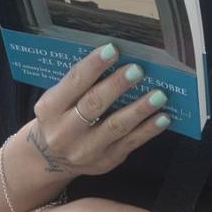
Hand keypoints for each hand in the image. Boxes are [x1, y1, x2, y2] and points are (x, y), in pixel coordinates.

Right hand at [24, 44, 170, 180]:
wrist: (49, 159)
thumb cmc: (58, 118)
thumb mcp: (56, 101)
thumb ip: (78, 84)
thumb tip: (114, 57)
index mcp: (49, 110)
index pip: (73, 83)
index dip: (93, 66)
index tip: (112, 50)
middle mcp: (64, 132)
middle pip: (93, 105)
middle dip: (116, 86)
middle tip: (137, 70)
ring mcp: (85, 150)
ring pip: (115, 127)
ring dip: (139, 109)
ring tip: (158, 95)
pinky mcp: (105, 161)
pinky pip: (130, 143)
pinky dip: (148, 129)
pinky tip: (163, 117)